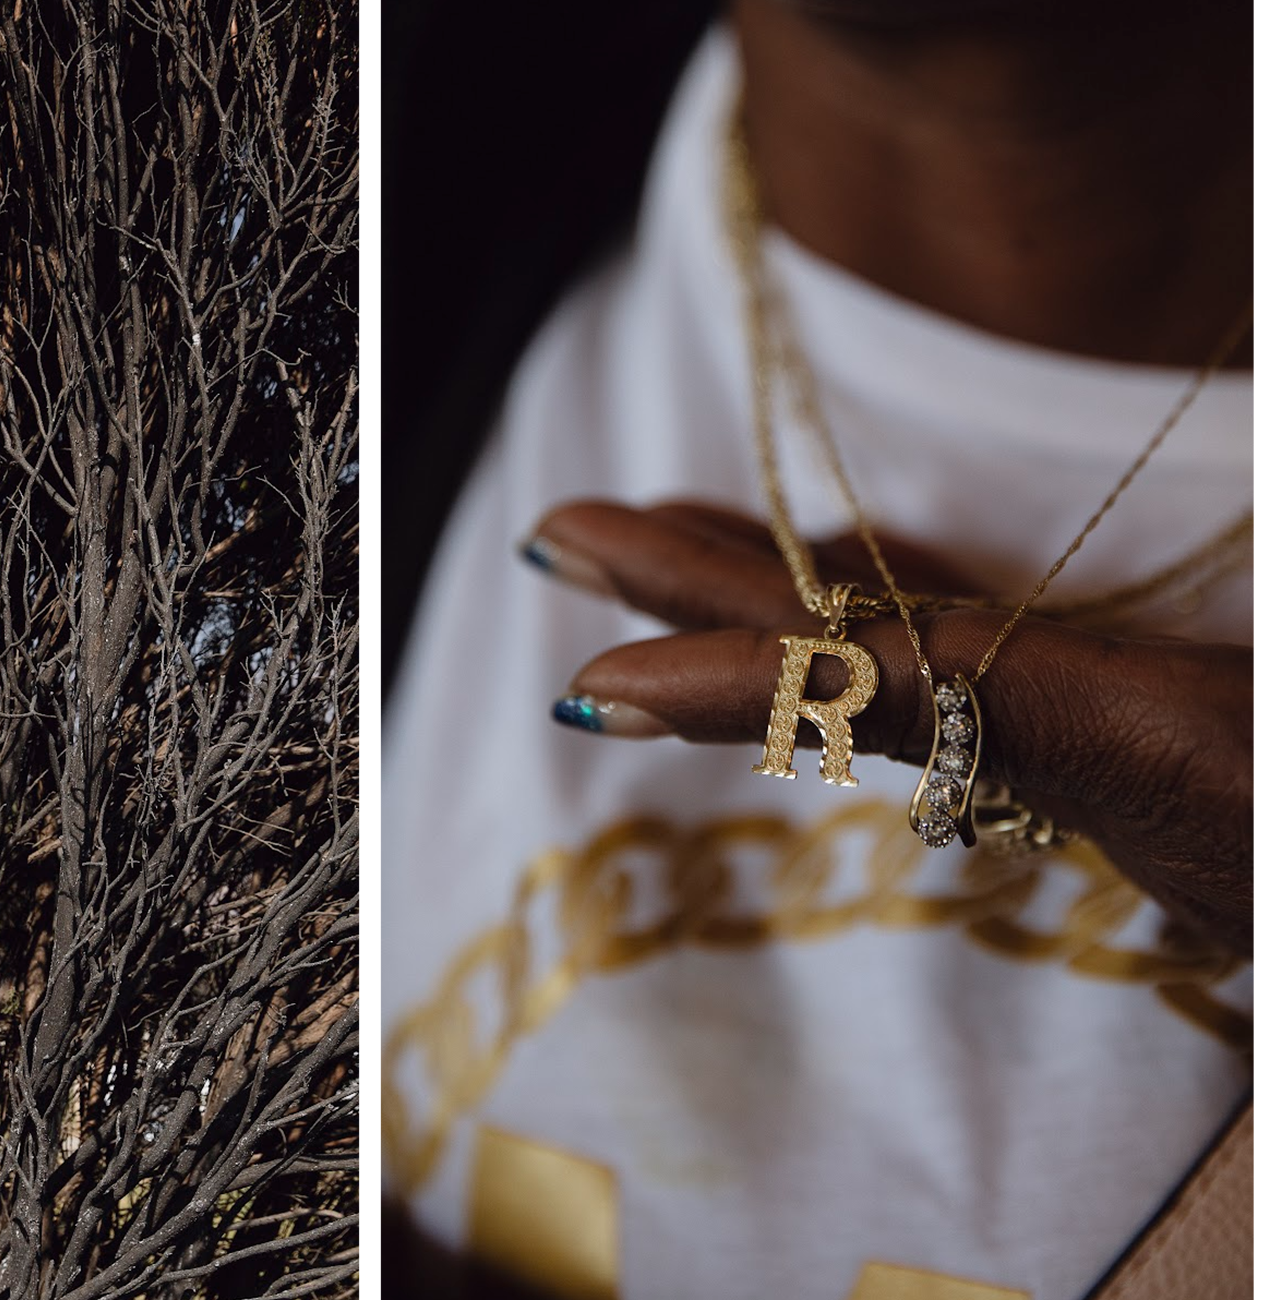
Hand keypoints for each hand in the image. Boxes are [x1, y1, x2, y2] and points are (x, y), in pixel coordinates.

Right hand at [528, 500, 1259, 957]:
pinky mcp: (1074, 716)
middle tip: (565, 534)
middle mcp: (1061, 675)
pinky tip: (780, 607)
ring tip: (627, 547)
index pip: (879, 670)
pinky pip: (918, 656)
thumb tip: (878, 656)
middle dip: (698, 562)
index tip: (601, 682)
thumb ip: (1003, 699)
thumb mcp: (1225, 787)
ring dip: (737, 576)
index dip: (740, 674)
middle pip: (844, 607)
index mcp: (1099, 702)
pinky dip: (817, 632)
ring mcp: (1061, 688)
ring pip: (866, 615)